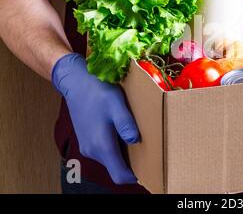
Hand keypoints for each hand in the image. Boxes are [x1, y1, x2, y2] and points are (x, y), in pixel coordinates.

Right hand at [52, 53, 139, 183]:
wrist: (75, 83)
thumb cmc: (97, 92)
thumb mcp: (116, 105)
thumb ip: (126, 124)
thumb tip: (136, 141)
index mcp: (101, 145)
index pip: (118, 175)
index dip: (133, 177)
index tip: (148, 172)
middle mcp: (92, 151)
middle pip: (115, 168)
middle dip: (131, 164)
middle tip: (147, 150)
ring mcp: (87, 147)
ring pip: (110, 159)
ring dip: (123, 154)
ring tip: (135, 137)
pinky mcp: (86, 141)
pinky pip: (104, 151)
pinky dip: (114, 147)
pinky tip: (121, 132)